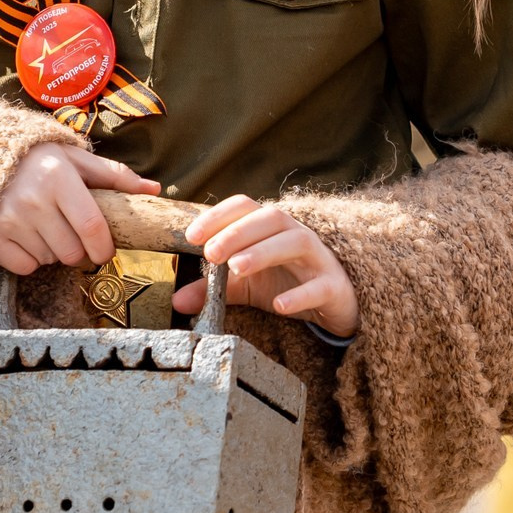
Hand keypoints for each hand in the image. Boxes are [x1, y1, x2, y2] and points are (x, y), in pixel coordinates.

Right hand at [0, 143, 158, 273]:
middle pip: (72, 251)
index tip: (106, 252)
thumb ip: (114, 175)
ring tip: (46, 227)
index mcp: (58, 177)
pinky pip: (25, 267)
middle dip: (80, 250)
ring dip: (54, 251)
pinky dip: (30, 259)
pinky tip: (27, 237)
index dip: (104, 248)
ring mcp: (9, 220)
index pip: (92, 226)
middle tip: (73, 233)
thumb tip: (153, 190)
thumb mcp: (75, 158)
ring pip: (49, 260)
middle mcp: (32, 200)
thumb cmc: (38, 158)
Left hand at [176, 195, 358, 337]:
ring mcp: (318, 258)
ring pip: (296, 241)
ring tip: (237, 268)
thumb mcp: (245, 286)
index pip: (245, 207)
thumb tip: (178, 300)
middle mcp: (295, 234)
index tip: (191, 236)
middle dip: (237, 232)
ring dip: (264, 251)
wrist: (334, 304)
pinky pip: (319, 285)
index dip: (218, 215)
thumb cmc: (286, 283)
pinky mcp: (334, 286)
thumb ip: (213, 289)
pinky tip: (279, 305)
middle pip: (270, 218)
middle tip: (210, 253)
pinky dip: (299, 295)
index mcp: (270, 228)